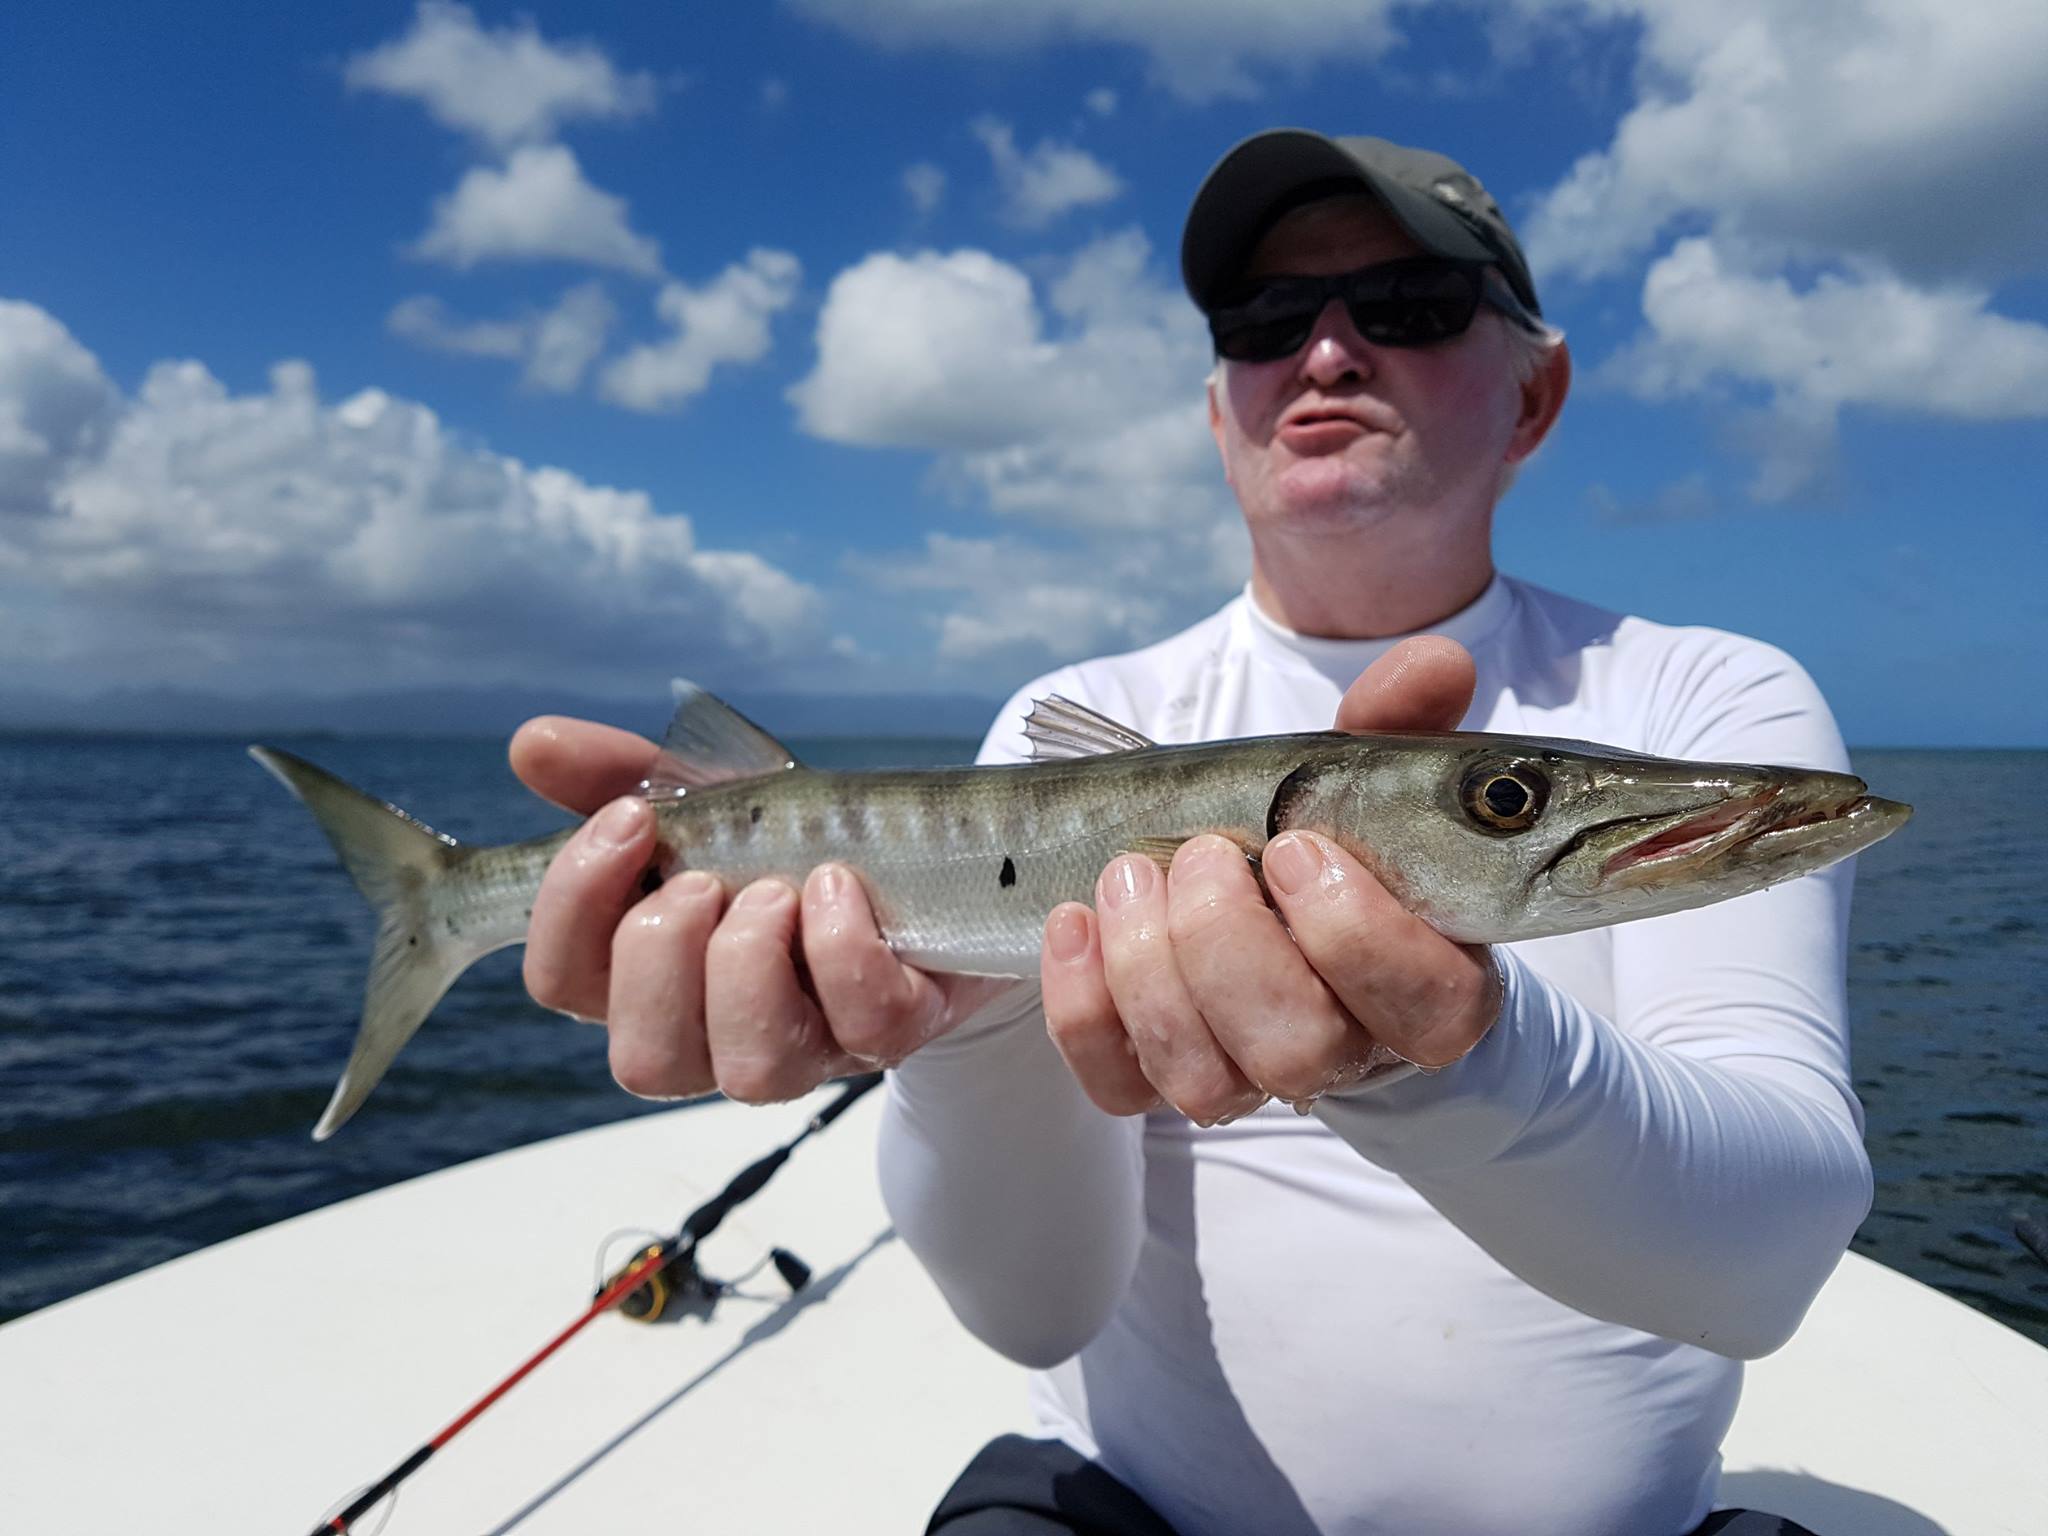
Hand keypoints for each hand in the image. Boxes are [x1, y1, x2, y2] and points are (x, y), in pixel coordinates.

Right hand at [509, 717, 1011, 1102]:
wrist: (927, 854)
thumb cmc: (796, 840)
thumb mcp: (712, 795)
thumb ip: (626, 773)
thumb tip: (532, 746)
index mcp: (649, 976)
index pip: (562, 980)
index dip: (574, 905)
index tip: (631, 820)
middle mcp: (717, 1035)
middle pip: (643, 1057)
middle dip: (664, 953)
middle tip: (706, 878)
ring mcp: (810, 1048)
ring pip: (749, 1073)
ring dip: (748, 966)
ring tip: (775, 891)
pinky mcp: (894, 1034)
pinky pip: (865, 1027)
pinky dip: (842, 950)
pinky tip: (837, 887)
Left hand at [1039, 636, 1502, 1120]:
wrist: (1268, 909)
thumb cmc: (1334, 843)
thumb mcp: (1368, 778)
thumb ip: (1401, 724)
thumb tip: (1435, 663)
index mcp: (1429, 984)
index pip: (1430, 1007)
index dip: (1359, 936)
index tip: (1297, 846)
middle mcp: (1345, 1051)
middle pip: (1301, 1050)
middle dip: (1232, 944)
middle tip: (1205, 853)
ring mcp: (1248, 1077)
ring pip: (1205, 1081)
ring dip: (1152, 970)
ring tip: (1132, 872)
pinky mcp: (1158, 1083)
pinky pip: (1118, 1086)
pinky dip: (1082, 1006)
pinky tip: (1074, 922)